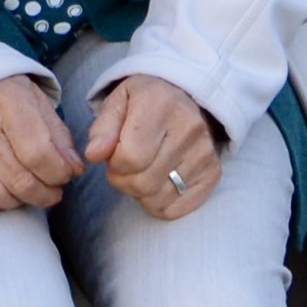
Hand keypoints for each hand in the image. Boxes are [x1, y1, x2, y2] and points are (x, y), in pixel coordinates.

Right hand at [0, 74, 81, 219]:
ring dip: (18, 202)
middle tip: (53, 191)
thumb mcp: (35, 101)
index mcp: (6, 103)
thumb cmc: (3, 95)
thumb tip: (74, 169)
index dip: (59, 172)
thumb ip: (57, 135)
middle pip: (19, 179)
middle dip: (46, 194)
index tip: (66, 174)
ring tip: (28, 193)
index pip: (38, 153)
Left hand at [82, 72, 223, 220]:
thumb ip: (103, 128)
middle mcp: (188, 128)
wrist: (186, 97)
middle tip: (125, 166)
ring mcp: (204, 153)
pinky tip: (158, 181)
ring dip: (140, 193)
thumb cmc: (145, 101)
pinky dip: (159, 204)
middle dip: (124, 180)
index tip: (114, 153)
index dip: (113, 163)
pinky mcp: (213, 173)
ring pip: (158, 200)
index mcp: (160, 104)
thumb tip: (93, 155)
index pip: (130, 158)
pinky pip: (176, 210)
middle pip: (143, 182)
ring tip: (142, 171)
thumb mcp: (118, 102)